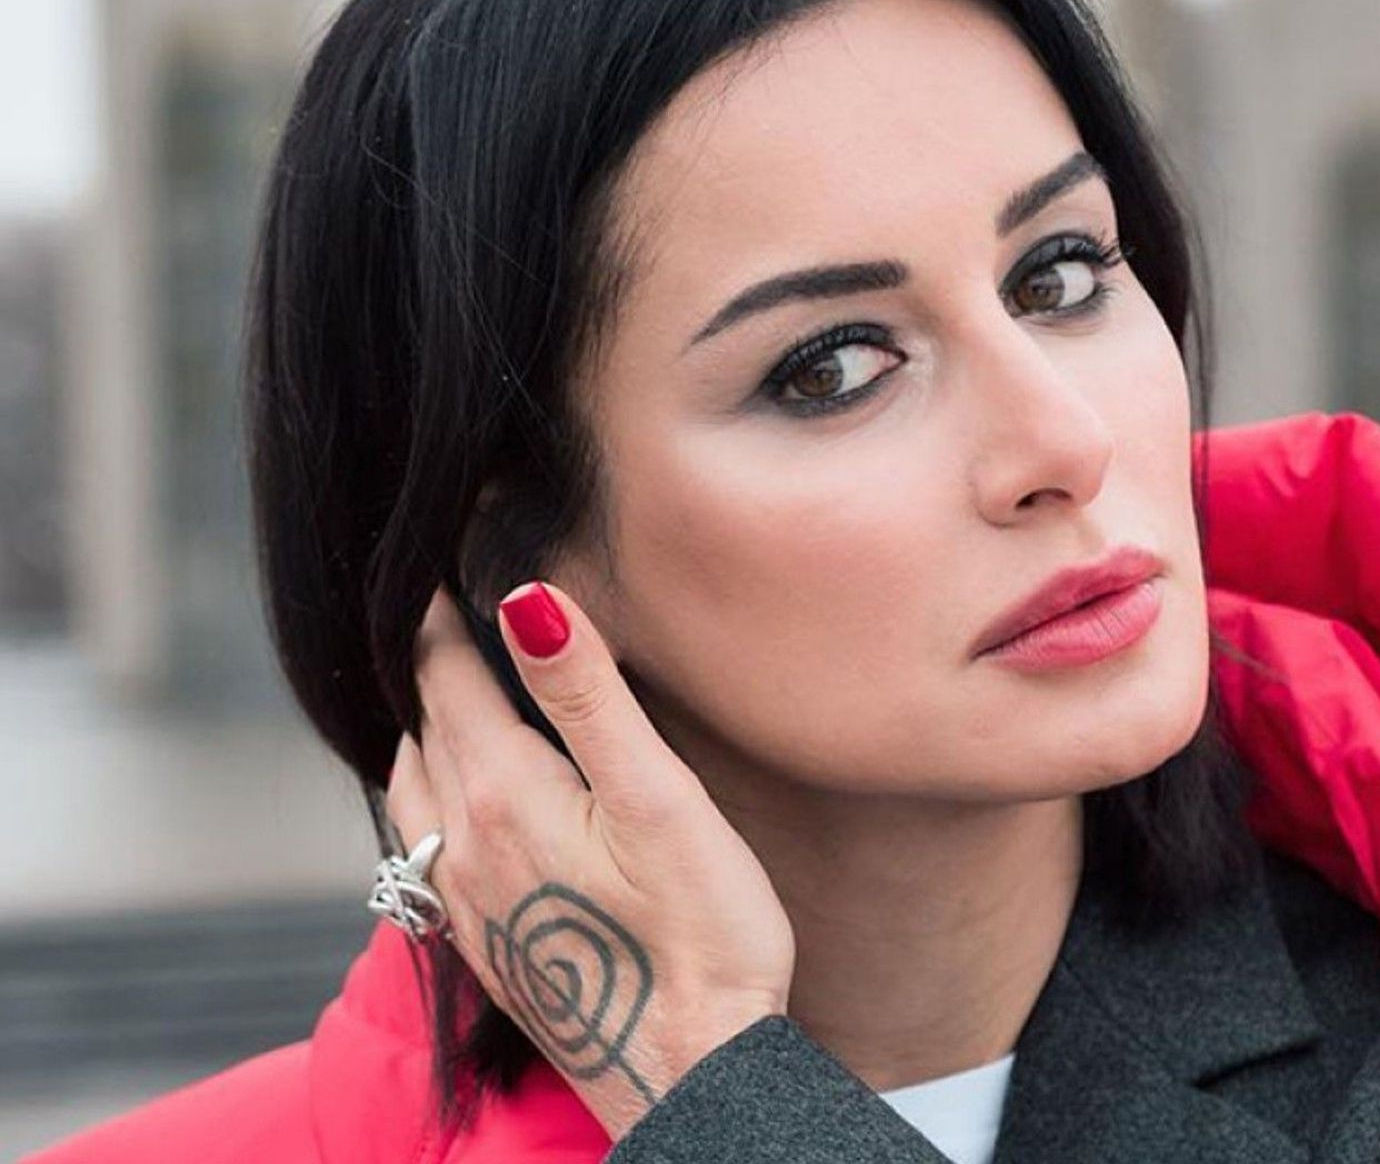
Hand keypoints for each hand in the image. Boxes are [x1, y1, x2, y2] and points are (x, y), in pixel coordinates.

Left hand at [385, 581, 795, 1141]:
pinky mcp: (485, 945)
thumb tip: (524, 600)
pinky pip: (426, 846)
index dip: (438, 617)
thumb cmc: (699, 939)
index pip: (448, 680)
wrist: (690, 1076)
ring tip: (443, 696)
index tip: (432, 568)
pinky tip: (461, 802)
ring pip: (414, 791)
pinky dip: (430, 794)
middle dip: (428, 664)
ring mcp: (468, 904)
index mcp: (504, 797)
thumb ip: (587, 697)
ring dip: (422, 731)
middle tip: (438, 612)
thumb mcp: (658, 802)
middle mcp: (465, 848)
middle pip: (425, 729)